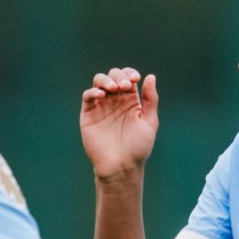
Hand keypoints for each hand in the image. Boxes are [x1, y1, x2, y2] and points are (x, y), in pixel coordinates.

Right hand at [80, 66, 159, 180]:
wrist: (121, 166)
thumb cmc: (138, 147)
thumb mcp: (149, 121)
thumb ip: (150, 99)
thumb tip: (150, 76)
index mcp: (130, 101)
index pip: (127, 77)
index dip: (130, 73)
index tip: (135, 79)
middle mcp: (115, 101)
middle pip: (113, 76)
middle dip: (119, 76)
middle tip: (125, 86)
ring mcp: (101, 106)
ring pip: (99, 82)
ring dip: (106, 79)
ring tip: (113, 88)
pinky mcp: (88, 114)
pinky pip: (87, 96)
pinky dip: (93, 91)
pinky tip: (102, 95)